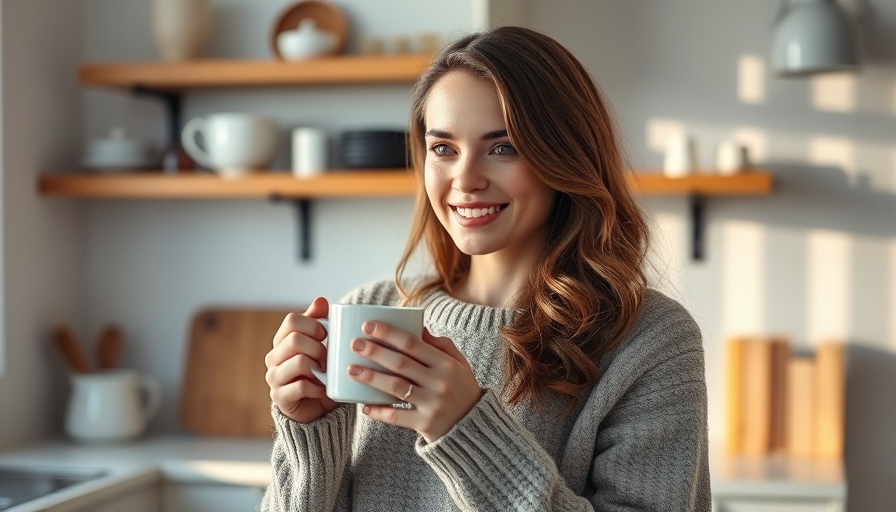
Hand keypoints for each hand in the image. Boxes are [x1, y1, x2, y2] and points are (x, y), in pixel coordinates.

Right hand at [265, 297, 337, 423]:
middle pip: (295, 340)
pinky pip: (300, 386)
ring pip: (299, 362)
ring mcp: (274, 378)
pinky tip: (323, 390)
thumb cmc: (320, 373)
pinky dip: (317, 388)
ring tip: (326, 374)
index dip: (312, 324)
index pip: (291, 320)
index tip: (326, 334)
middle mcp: (273, 358)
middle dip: (318, 348)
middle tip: (328, 359)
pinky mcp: (280, 398)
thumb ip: (318, 322)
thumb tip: (321, 300)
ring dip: (319, 368)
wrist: (316, 408)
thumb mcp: (321, 345)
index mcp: (281, 341)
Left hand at [348, 323, 481, 442]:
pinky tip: (364, 405)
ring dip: (371, 378)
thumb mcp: (459, 363)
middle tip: (355, 344)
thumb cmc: (461, 388)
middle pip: (400, 363)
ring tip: (352, 370)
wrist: (474, 426)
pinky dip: (378, 411)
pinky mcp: (424, 424)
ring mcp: (432, 404)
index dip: (389, 333)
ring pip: (395, 388)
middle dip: (374, 352)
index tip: (368, 326)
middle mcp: (440, 383)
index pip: (413, 344)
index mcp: (447, 364)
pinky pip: (396, 416)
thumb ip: (441, 345)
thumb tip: (418, 327)